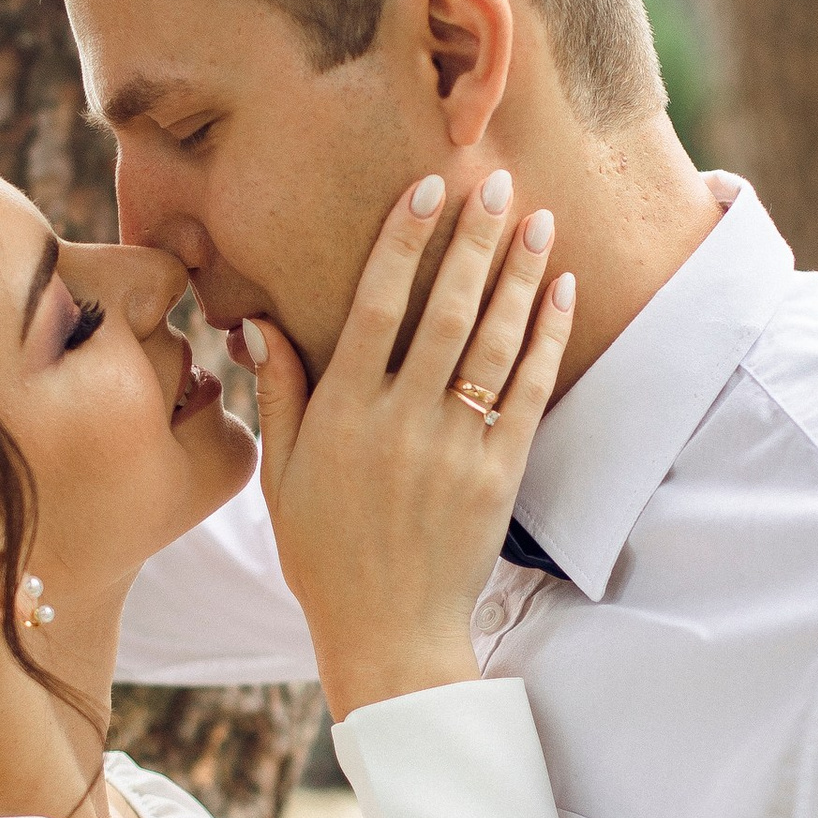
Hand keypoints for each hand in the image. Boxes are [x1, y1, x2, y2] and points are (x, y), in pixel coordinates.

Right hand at [230, 168, 571, 717]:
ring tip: (540, 221)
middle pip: (444, 310)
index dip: (402, 243)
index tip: (425, 190)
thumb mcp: (282, 475)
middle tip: (498, 184)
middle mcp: (399, 421)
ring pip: (491, 343)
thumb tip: (258, 322)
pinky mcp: (498, 476)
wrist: (387, 632)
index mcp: (342, 413)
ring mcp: (453, 448)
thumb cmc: (325, 554)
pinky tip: (560, 294)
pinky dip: (545, 340)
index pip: (375, 305)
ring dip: (519, 276)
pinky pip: (526, 393)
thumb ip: (279, 392)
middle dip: (474, 241)